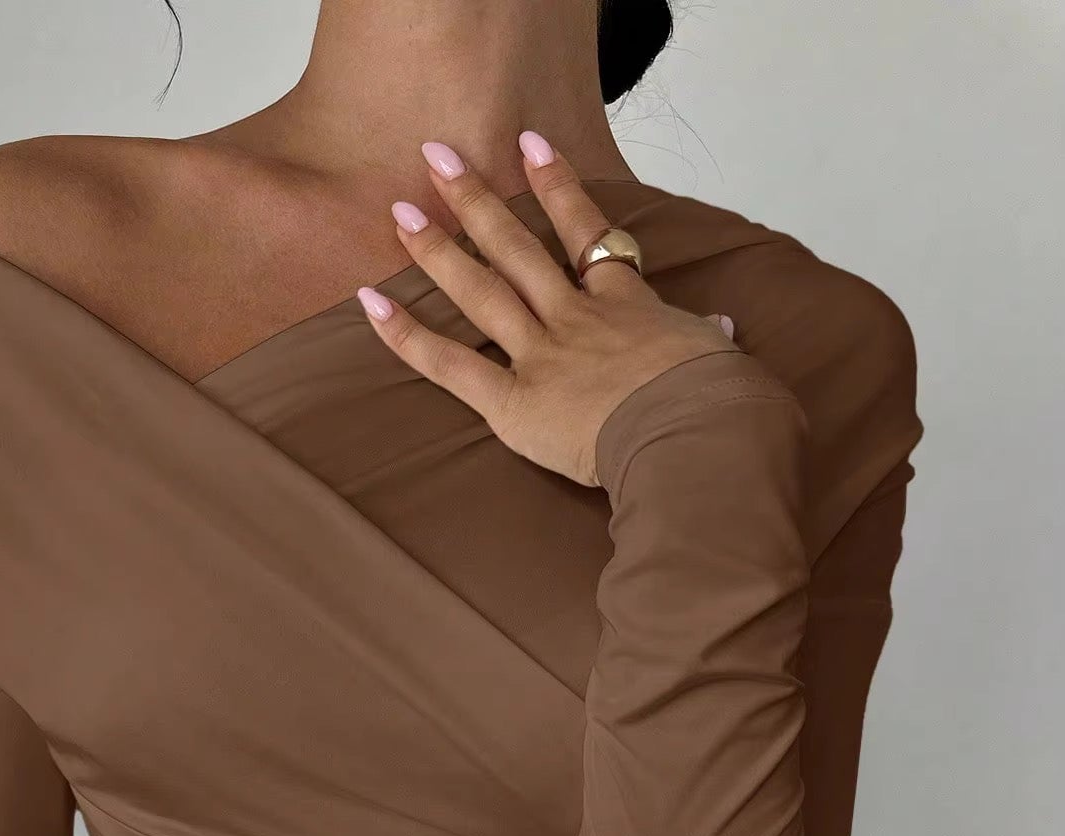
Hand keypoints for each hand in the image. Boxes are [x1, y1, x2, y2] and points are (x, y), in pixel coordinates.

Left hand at [356, 132, 739, 486]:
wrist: (697, 432)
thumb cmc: (718, 401)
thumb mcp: (719, 357)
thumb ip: (709, 339)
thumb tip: (722, 331)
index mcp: (627, 306)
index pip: (586, 234)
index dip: (558, 187)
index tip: (531, 144)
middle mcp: (576, 318)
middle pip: (519, 248)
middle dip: (476, 200)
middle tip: (439, 157)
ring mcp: (541, 355)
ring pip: (482, 290)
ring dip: (438, 249)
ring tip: (400, 213)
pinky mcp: (514, 403)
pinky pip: (451, 366)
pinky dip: (408, 337)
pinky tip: (373, 304)